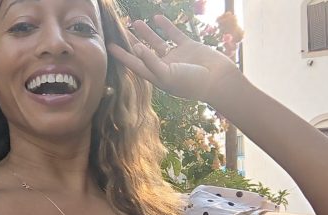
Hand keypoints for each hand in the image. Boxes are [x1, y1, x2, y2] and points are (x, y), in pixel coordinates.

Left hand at [108, 15, 241, 103]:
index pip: (134, 63)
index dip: (121, 55)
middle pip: (143, 52)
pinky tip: (157, 17)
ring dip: (146, 33)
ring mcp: (176, 56)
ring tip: (134, 22)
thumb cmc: (191, 83)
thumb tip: (136, 47)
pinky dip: (166, 26)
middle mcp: (163, 66)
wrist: (218, 80)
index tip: (108, 46)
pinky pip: (174, 34)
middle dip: (130, 42)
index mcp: (156, 75)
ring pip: (157, 42)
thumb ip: (151, 61)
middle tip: (118, 31)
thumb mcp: (167, 75)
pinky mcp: (188, 47)